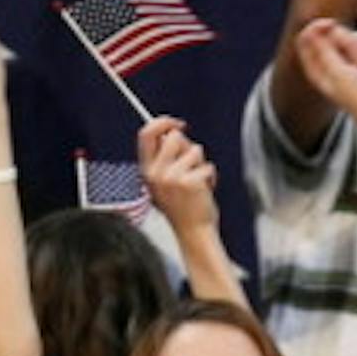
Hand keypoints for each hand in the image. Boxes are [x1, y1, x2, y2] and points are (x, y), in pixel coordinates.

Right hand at [137, 116, 220, 234]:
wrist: (193, 233)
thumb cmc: (183, 208)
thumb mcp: (164, 183)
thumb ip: (165, 159)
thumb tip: (174, 132)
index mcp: (146, 171)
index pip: (146, 133)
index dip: (163, 122)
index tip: (178, 124)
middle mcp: (155, 173)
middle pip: (174, 136)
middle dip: (189, 146)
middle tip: (192, 166)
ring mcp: (171, 177)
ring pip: (195, 150)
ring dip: (201, 163)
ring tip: (197, 182)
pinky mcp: (188, 182)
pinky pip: (207, 166)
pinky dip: (210, 176)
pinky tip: (205, 191)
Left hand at [294, 19, 356, 131]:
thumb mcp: (339, 74)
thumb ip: (325, 50)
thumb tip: (314, 30)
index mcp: (316, 69)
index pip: (306, 38)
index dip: (317, 27)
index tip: (332, 24)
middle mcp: (330, 61)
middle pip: (333, 32)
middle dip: (350, 43)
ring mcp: (348, 58)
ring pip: (354, 35)